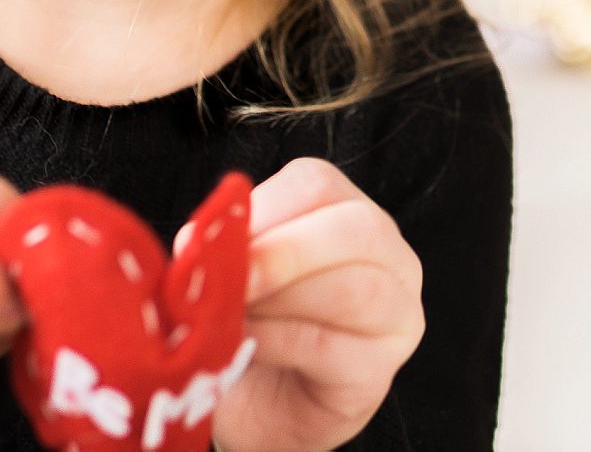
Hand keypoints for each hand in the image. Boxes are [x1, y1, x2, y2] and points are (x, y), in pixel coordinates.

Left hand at [215, 159, 423, 451]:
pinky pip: (332, 347)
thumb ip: (225, 250)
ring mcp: (396, 313)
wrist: (266, 406)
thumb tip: (194, 240)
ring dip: (282, 301)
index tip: (216, 241)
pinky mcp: (379, 369)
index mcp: (348, 211)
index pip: (318, 184)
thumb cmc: (256, 327)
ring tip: (234, 318)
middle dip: (286, 251)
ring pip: (353, 288)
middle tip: (235, 279)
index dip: (265, 208)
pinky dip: (281, 343)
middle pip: (355, 228)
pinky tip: (249, 348)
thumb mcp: (238, 277)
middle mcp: (387, 253)